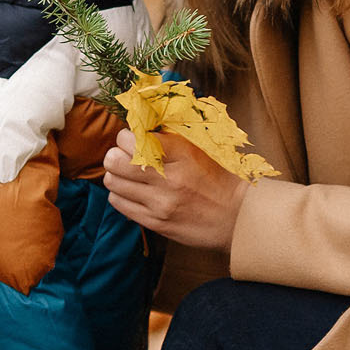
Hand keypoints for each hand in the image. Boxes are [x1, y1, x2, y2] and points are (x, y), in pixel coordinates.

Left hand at [101, 128, 250, 250]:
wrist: (237, 216)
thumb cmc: (218, 178)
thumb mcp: (199, 149)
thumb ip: (169, 138)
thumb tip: (138, 127)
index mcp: (181, 154)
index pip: (131, 139)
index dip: (127, 137)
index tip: (134, 141)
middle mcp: (169, 178)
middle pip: (115, 160)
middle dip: (116, 155)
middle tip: (126, 158)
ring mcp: (160, 203)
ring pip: (113, 182)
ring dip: (117, 176)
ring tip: (130, 176)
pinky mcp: (156, 223)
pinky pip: (119, 203)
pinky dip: (121, 195)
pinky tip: (134, 193)